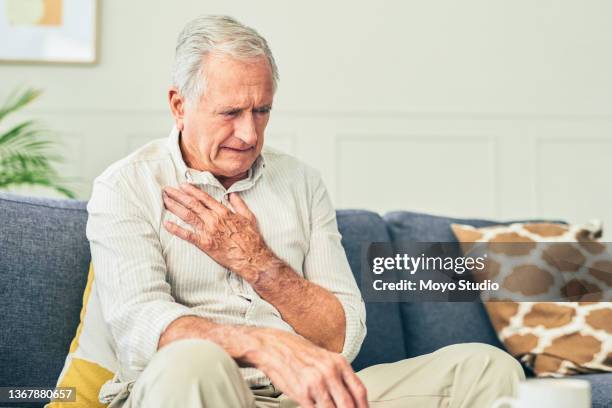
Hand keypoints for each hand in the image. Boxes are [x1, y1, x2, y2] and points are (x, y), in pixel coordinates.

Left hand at [161, 183, 272, 281]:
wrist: (251, 257)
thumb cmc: (251, 238)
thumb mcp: (249, 217)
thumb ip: (239, 204)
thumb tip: (232, 195)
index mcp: (223, 212)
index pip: (204, 197)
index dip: (192, 190)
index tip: (183, 185)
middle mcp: (214, 219)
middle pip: (192, 204)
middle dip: (178, 195)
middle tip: (167, 189)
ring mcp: (208, 231)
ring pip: (188, 215)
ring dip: (175, 207)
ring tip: (165, 200)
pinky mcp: (205, 244)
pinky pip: (187, 235)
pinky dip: (176, 229)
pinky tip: (167, 224)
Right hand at [247, 328, 368, 407]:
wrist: (272, 347)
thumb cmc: (297, 352)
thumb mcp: (324, 358)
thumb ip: (338, 376)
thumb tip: (350, 397)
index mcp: (338, 362)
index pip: (359, 391)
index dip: (364, 407)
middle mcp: (329, 372)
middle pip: (348, 404)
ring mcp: (315, 383)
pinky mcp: (301, 393)